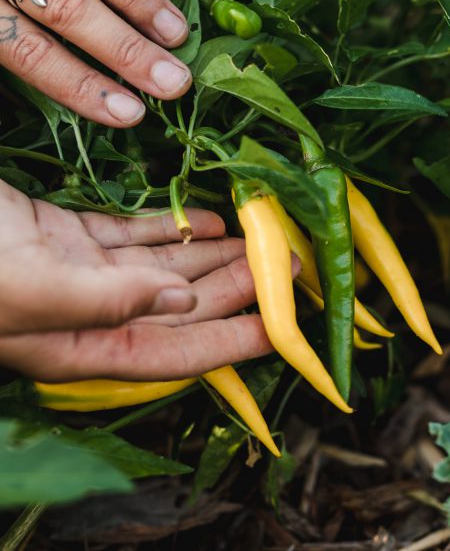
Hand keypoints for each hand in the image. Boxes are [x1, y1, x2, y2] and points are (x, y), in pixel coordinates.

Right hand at [0, 179, 283, 381]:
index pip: (173, 354)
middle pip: (178, 306)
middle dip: (234, 289)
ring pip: (163, 265)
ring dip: (211, 256)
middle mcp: (88, 312)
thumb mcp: (36, 291)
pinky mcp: (68, 232)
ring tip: (261, 241)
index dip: (230, 343)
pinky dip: (171, 228)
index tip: (281, 330)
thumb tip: (183, 305)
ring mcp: (80, 269)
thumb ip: (111, 301)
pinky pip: (133, 233)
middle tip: (287, 270)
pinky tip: (209, 221)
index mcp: (81, 343)